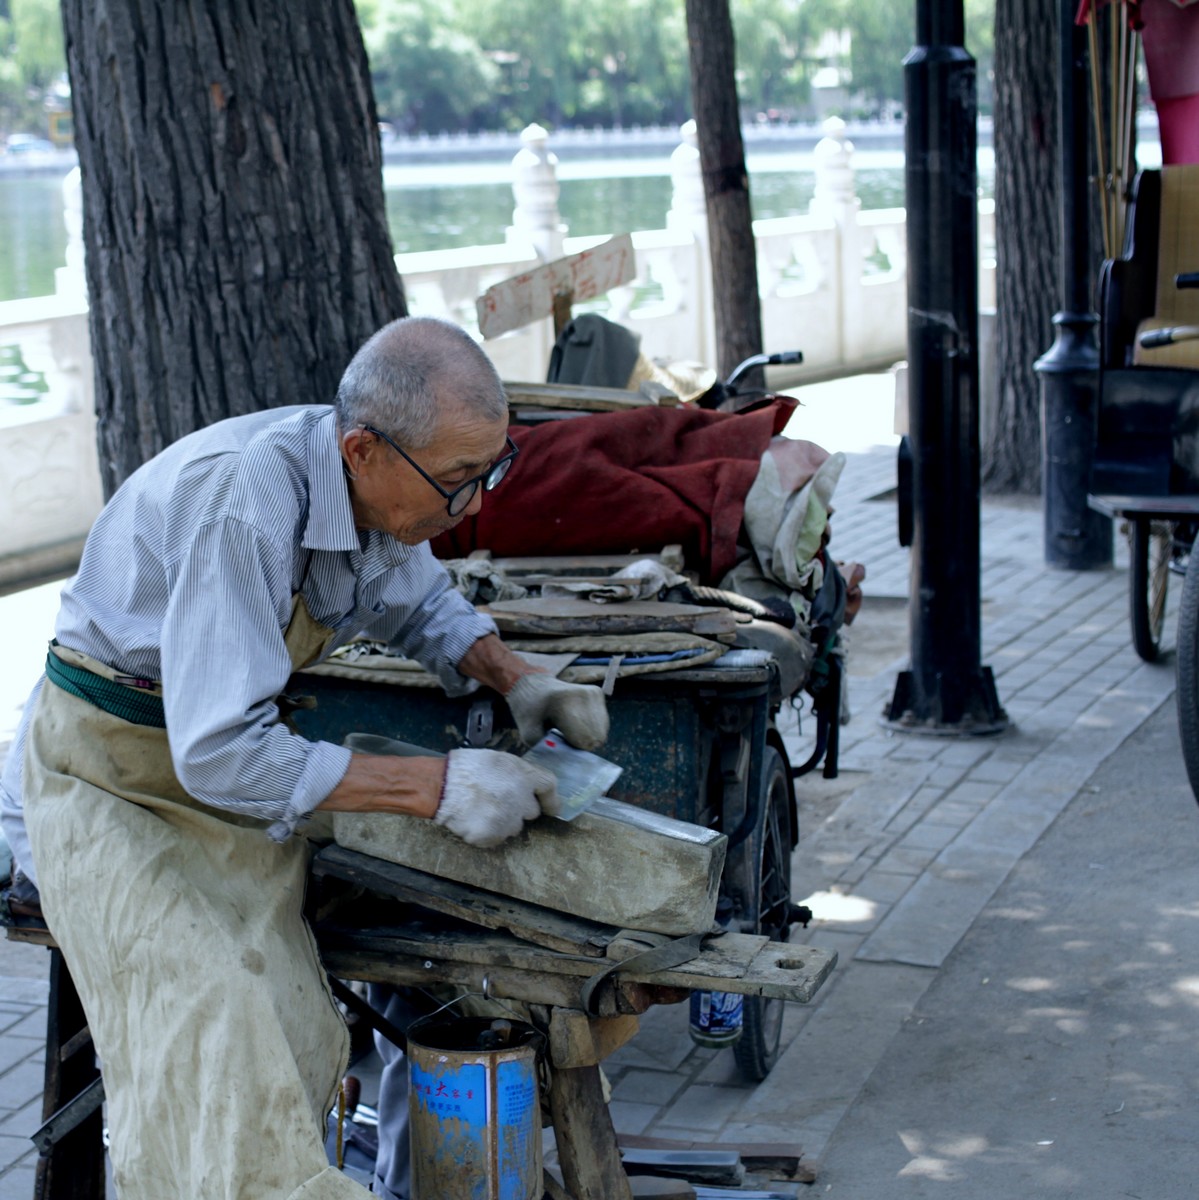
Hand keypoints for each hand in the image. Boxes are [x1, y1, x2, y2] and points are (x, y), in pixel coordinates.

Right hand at [434, 749, 559, 846]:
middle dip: (520, 808)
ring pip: (513, 827)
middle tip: (499, 800)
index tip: (551, 807)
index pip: (549, 787)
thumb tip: (528, 787)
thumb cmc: (466, 767)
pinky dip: (487, 832)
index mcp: (524, 776)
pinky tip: (473, 819)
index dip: (551, 799)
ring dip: (503, 821)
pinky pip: (496, 837)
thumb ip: (518, 774)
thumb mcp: (498, 760)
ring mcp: (508, 821)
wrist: (440, 786)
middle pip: (531, 811)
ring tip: (481, 808)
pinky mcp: (493, 836)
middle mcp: (522, 801)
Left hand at [504, 673, 609, 749]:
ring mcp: (593, 692)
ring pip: (602, 731)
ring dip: (587, 736)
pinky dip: (591, 727)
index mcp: (564, 703)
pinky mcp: (598, 692)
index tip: (558, 741)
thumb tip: (565, 764)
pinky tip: (575, 720)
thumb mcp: (527, 732)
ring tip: (568, 727)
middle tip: (563, 736)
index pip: (584, 739)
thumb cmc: (528, 710)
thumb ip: (546, 749)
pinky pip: (602, 723)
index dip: (573, 747)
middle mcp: (584, 695)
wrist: (533, 684)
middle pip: (597, 737)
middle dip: (581, 743)